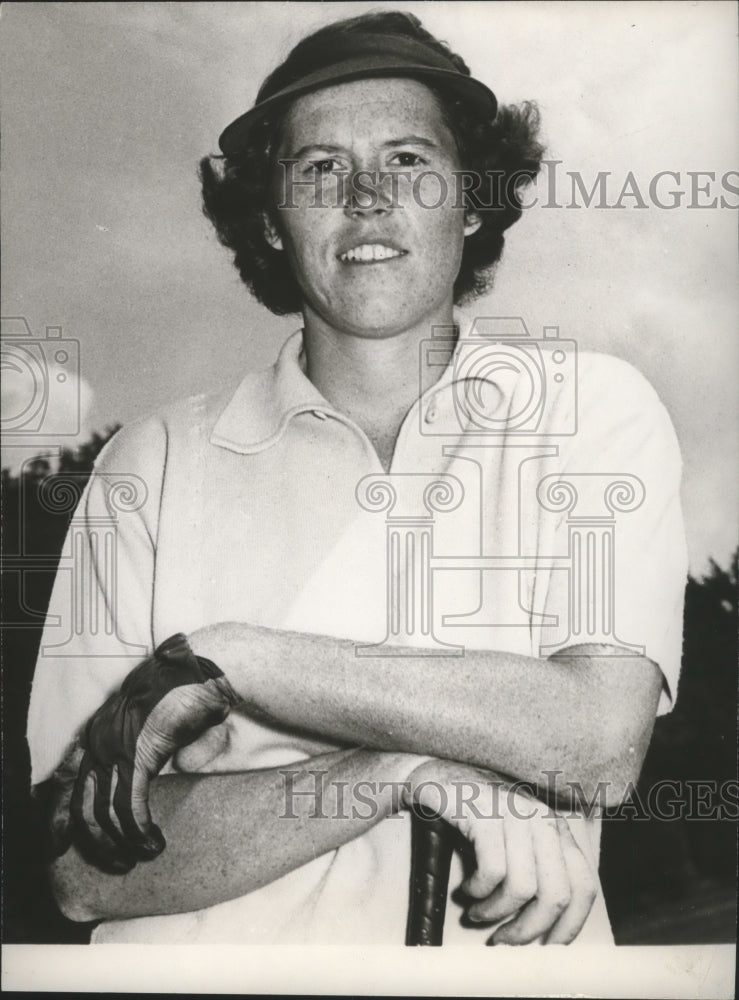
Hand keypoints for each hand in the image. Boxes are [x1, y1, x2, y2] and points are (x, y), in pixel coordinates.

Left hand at [49, 633, 239, 873]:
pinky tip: (154, 845)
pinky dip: (139, 831)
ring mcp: (118, 744)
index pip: (67, 777)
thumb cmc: (195, 692)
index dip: (60, 814)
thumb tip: (182, 769)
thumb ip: (169, 750)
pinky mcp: (140, 753)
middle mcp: (101, 737)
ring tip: (141, 858)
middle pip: (81, 802)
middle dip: (94, 841)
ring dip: (121, 843)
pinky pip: (130, 804)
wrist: (210, 668)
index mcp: (103, 729)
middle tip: (116, 864)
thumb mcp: (173, 725)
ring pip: (104, 810)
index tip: (58, 844)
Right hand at [403, 759, 597, 944]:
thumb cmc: (474, 817)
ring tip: (478, 912)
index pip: (584, 885)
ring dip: (496, 912)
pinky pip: (492, 871)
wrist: (435, 776)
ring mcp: (515, 812)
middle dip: (529, 929)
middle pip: (557, 894)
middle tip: (504, 940)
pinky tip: (467, 889)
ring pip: (523, 888)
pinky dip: (478, 891)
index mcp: (556, 827)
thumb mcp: (515, 841)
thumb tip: (546, 929)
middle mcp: (542, 817)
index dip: (571, 925)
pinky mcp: (486, 812)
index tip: (548, 947)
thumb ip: (536, 871)